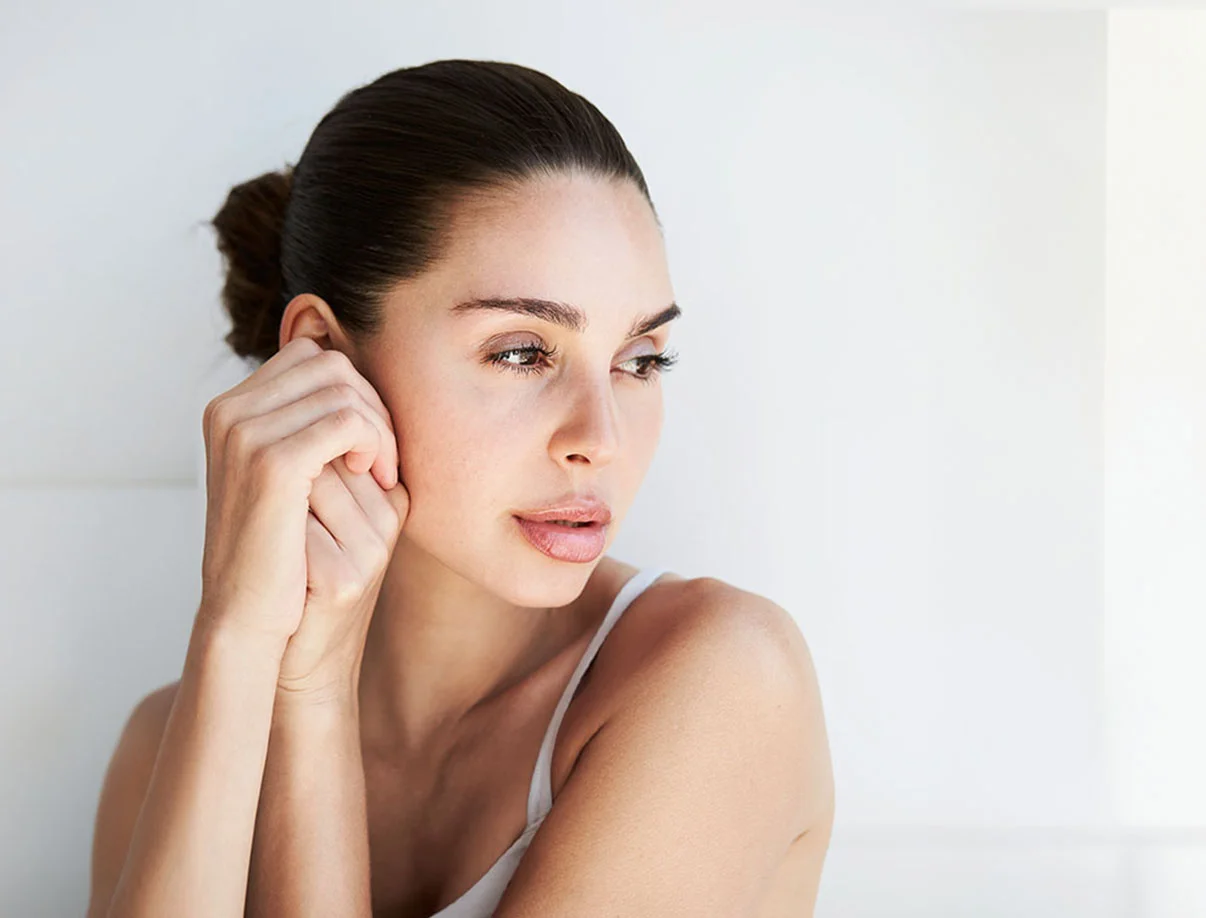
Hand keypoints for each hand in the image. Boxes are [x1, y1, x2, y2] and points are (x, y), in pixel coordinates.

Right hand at [197, 337, 408, 693]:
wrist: (248, 615)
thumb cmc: (278, 552)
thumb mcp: (292, 479)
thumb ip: (311, 429)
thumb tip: (361, 389)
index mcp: (231, 409)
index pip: (312, 357)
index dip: (353, 392)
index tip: (368, 443)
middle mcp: (230, 410)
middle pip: (331, 365)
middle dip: (370, 405)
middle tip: (382, 462)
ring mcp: (245, 432)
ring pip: (344, 389)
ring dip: (378, 429)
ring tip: (379, 476)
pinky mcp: (272, 462)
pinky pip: (348, 421)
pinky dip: (375, 443)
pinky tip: (375, 479)